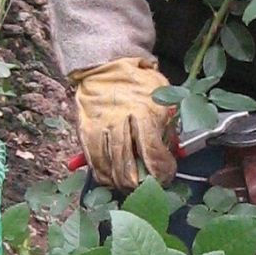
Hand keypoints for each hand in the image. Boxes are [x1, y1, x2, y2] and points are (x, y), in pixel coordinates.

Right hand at [70, 56, 177, 189]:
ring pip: (109, 165)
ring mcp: (101, 126)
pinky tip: (110, 179)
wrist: (106, 65)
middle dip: (139, 184)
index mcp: (145, 111)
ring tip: (129, 187)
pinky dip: (102, 174)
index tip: (166, 177)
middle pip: (128, 164)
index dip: (161, 171)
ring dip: (120, 182)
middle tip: (146, 189)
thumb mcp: (163, 98)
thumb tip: (170, 154)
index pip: (153, 152)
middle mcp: (121, 120)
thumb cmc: (139, 83)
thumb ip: (168, 126)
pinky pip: (93, 159)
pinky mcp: (85, 129)